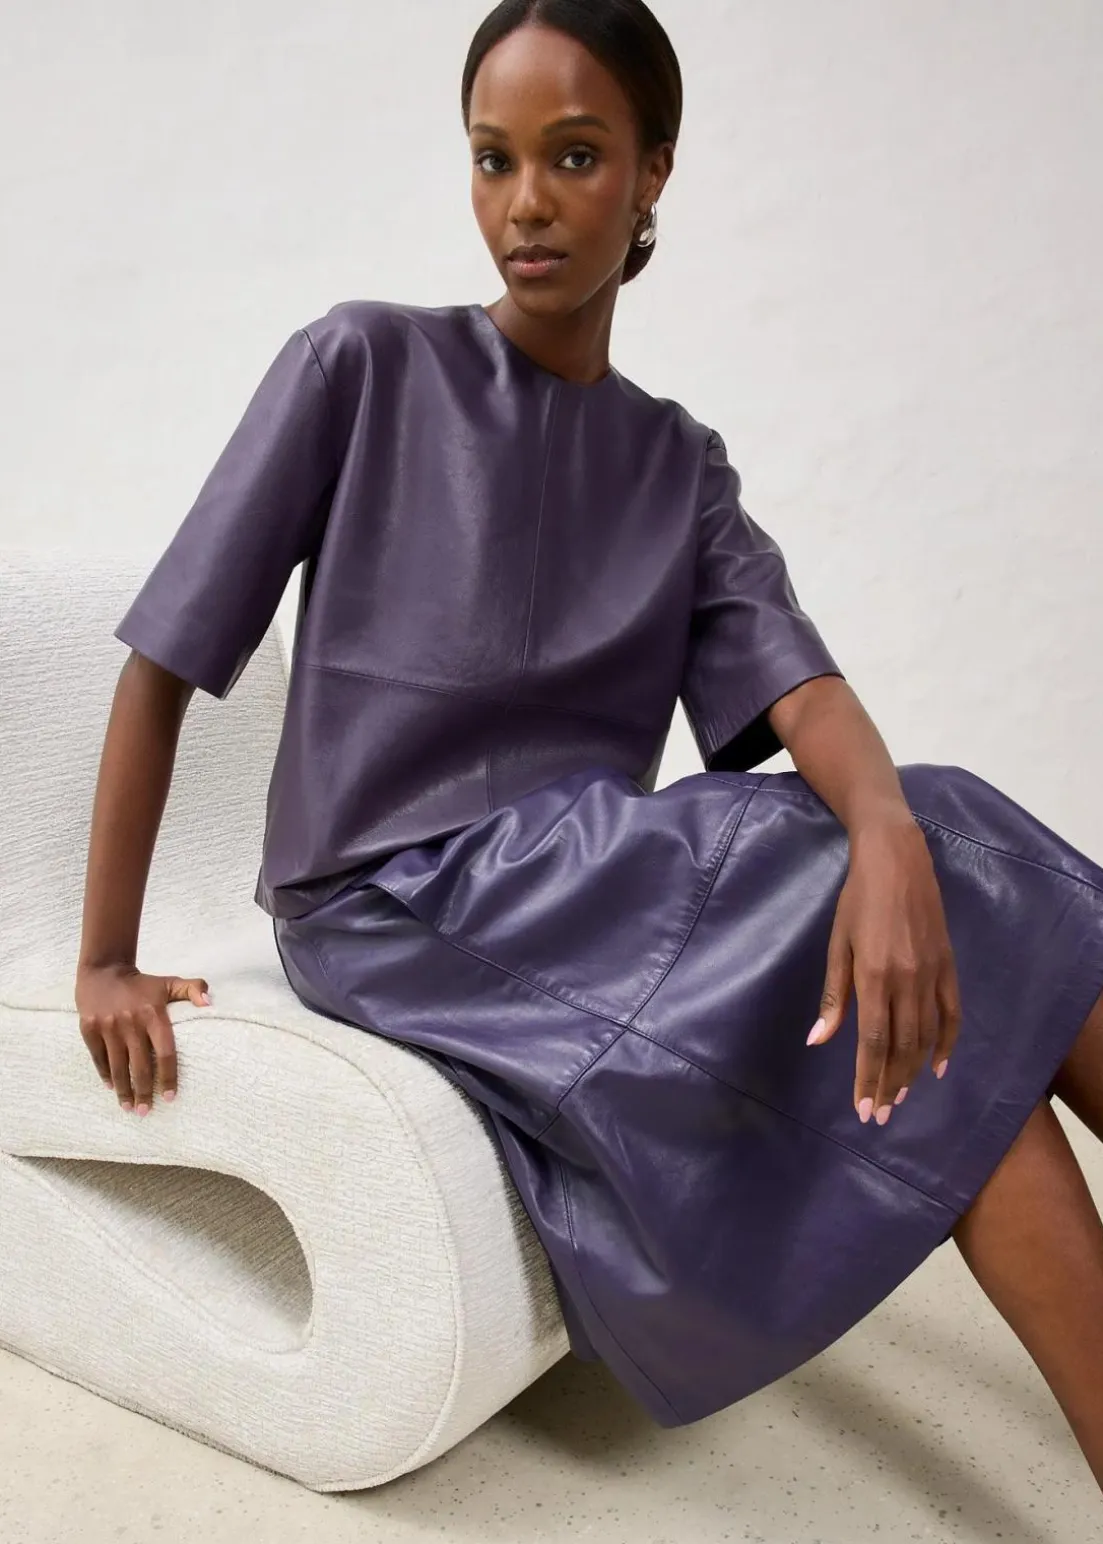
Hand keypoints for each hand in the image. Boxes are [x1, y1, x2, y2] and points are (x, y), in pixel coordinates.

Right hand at [74, 964, 210, 1113]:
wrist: (104, 970)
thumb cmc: (142, 984)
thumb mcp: (169, 982)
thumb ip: (193, 989)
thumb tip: (210, 1003)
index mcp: (154, 1014)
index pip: (165, 1052)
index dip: (169, 1076)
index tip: (170, 1097)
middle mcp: (131, 1022)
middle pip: (140, 1065)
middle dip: (144, 1092)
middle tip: (146, 1112)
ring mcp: (108, 1026)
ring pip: (118, 1066)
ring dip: (123, 1090)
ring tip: (129, 1108)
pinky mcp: (89, 1029)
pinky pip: (98, 1058)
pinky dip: (105, 1074)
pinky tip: (111, 1087)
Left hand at [807, 818, 960, 1125]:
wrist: (897, 859)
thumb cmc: (857, 899)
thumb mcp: (837, 944)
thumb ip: (833, 996)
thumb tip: (818, 1041)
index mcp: (874, 977)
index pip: (872, 1043)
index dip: (869, 1079)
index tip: (865, 1109)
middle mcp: (906, 981)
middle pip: (900, 1047)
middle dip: (889, 1085)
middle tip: (881, 1115)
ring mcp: (931, 974)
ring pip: (925, 1036)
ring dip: (912, 1071)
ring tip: (900, 1097)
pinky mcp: (948, 966)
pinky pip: (951, 1014)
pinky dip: (947, 1043)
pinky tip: (939, 1067)